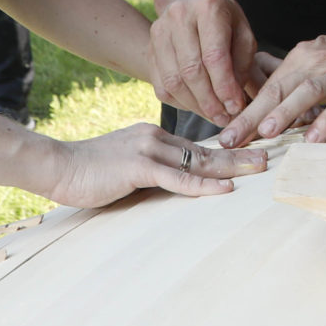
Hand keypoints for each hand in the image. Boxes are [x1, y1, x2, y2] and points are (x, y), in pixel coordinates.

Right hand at [44, 123, 265, 207]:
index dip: (227, 150)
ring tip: (259, 170)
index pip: (198, 145)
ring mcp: (148, 149)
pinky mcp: (138, 167)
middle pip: (206, 149)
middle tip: (269, 158)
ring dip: (232, 167)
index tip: (252, 154)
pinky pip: (178, 178)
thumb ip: (150, 169)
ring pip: (199, 160)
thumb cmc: (87, 171)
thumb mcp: (125, 165)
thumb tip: (173, 182)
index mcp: (153, 136)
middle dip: (240, 155)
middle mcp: (155, 137)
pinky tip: (225, 189)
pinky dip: (203, 185)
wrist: (56, 165)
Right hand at [149, 0, 259, 127]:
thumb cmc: (224, 20)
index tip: (236, 107)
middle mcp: (179, 17)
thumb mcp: (243, 33)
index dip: (225, 86)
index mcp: (208, 8)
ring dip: (195, 105)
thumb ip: (243, 65)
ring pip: (173, 81)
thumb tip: (235, 101)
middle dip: (210, 101)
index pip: (214, 56)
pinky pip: (161, 85)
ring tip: (214, 116)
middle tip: (225, 118)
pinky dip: (180, 102)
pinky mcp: (149, 49)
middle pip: (191, 70)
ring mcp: (159, 32)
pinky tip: (197, 107)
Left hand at [220, 7, 325, 145]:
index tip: (225, 134)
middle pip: (279, 90)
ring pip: (308, 92)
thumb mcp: (318, 58)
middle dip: (252, 116)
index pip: (267, 88)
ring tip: (267, 132)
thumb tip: (263, 97)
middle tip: (232, 139)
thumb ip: (293, 78)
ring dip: (286, 112)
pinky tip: (315, 137)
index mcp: (301, 59)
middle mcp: (316, 63)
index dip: (244, 112)